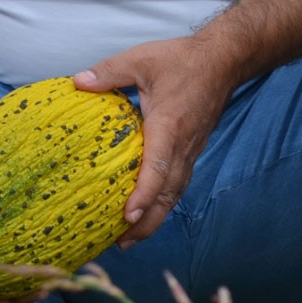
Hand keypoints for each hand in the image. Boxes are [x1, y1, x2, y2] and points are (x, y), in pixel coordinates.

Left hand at [72, 36, 240, 246]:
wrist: (225, 59)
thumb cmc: (182, 59)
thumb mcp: (140, 59)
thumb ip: (108, 72)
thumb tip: (76, 82)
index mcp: (169, 126)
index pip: (157, 168)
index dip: (143, 195)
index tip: (128, 217)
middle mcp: (183, 145)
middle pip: (168, 193)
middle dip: (147, 222)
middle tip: (122, 243)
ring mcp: (191, 150)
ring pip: (174, 192)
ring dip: (155, 217)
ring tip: (130, 238)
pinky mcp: (192, 149)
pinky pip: (178, 182)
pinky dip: (162, 201)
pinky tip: (147, 211)